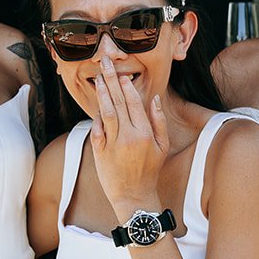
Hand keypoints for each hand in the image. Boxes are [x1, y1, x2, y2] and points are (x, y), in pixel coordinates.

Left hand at [91, 54, 169, 214]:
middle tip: (105, 62)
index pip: (134, 103)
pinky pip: (97, 129)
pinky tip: (97, 105)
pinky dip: (96, 117)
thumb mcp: (162, 146)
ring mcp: (112, 144)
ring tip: (99, 79)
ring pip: (106, 112)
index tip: (122, 75)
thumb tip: (154, 98)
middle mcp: (128, 136)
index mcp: (144, 133)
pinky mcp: (100, 152)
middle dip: (111, 80)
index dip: (127, 87)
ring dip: (102, 94)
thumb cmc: (150, 170)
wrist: (133, 196)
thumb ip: (158, 121)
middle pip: (118, 102)